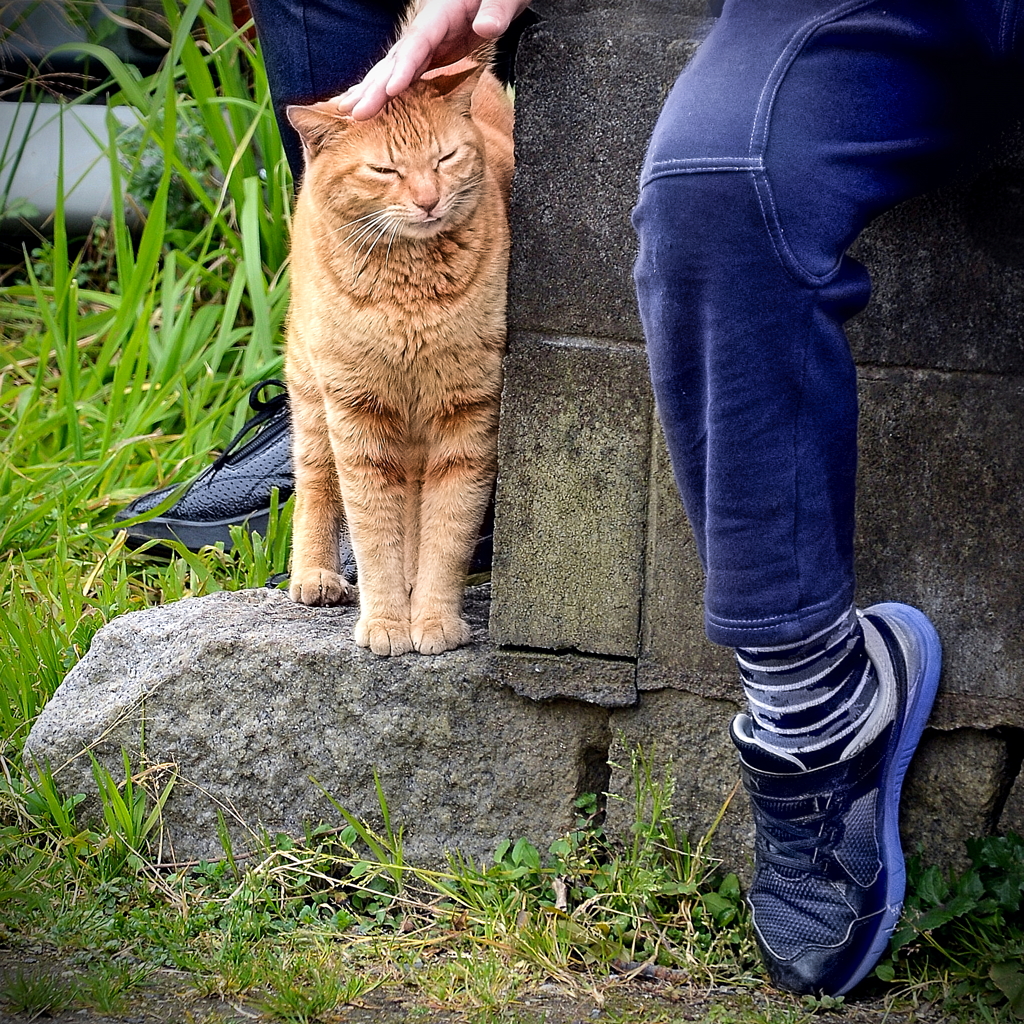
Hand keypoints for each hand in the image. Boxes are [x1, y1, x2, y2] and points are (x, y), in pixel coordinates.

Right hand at [336, 0, 530, 119]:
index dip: (403, 66)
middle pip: (396, 59)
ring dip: (371, 91)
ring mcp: (426, 45)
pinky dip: (385, 92)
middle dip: (375, 86)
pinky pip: (404, 76)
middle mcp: (427, 30)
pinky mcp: (430, 56)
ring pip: (393, 68)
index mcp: (441, 15)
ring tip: (349, 111)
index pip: (418, 42)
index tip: (389, 90)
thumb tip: (486, 27)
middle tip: (355, 111)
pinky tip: (370, 106)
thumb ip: (495, 12)